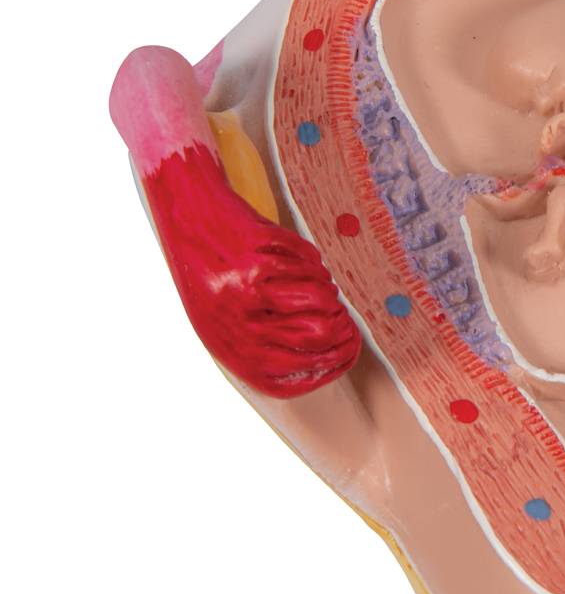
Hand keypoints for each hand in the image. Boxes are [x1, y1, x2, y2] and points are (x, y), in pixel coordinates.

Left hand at [144, 144, 360, 396]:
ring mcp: (246, 290)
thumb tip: (325, 358)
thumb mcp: (224, 321)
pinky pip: (310, 265)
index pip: (293, 379)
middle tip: (343, 310)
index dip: (332, 365)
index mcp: (228, 349)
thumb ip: (264, 346)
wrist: (186, 214)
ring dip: (327, 287)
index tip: (350, 348)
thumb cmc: (211, 272)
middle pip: (319, 335)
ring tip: (316, 280)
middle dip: (342, 321)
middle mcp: (236, 325)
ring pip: (321, 297)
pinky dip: (312, 259)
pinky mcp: (257, 255)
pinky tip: (298, 256)